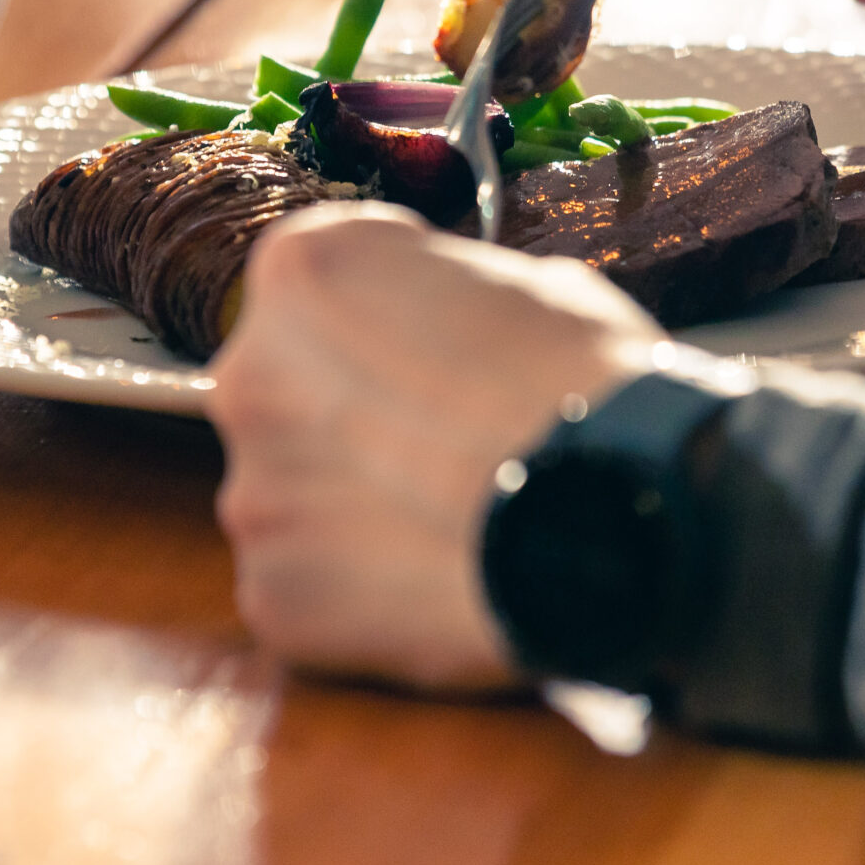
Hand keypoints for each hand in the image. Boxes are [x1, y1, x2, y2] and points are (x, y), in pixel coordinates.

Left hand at [210, 203, 662, 689]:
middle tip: (443, 445)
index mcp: (304, 269)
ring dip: (358, 510)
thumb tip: (474, 325)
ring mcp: (252, 494)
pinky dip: (361, 595)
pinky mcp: (274, 595)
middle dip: (357, 418)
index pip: (324, 284)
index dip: (394, 320)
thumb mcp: (537, 288)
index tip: (441, 353)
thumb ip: (460, 302)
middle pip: (295, 393)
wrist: (614, 514)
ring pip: (296, 499)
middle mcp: (249, 373)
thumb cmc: (585, 384)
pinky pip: (310, 589)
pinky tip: (436, 585)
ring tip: (449, 525)